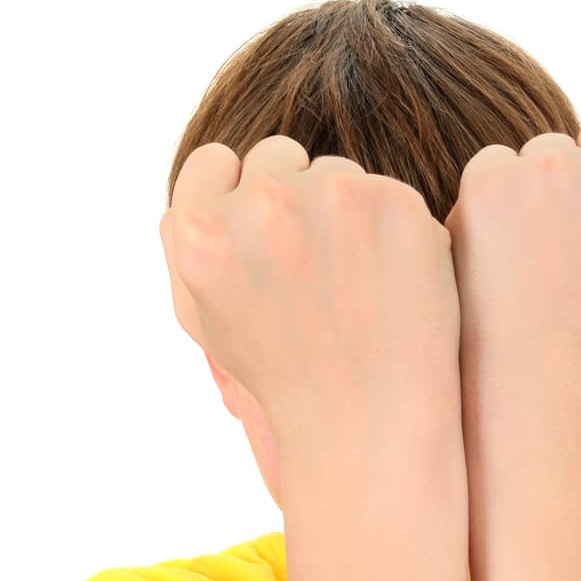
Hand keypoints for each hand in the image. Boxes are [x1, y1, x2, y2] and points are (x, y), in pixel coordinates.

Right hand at [160, 137, 461, 449]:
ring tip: (351, 289)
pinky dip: (393, 232)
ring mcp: (332, 198)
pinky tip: (389, 285)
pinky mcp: (394, 204)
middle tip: (314, 272)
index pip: (212, 162)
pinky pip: (387, 194)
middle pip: (276, 158)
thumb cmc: (281, 376)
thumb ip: (186, 242)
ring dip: (346, 213)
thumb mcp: (205, 318)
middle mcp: (260, 206)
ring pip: (337, 172)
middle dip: (294, 199)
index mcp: (200, 233)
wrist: (367, 423)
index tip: (263, 238)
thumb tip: (207, 173)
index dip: (237, 194)